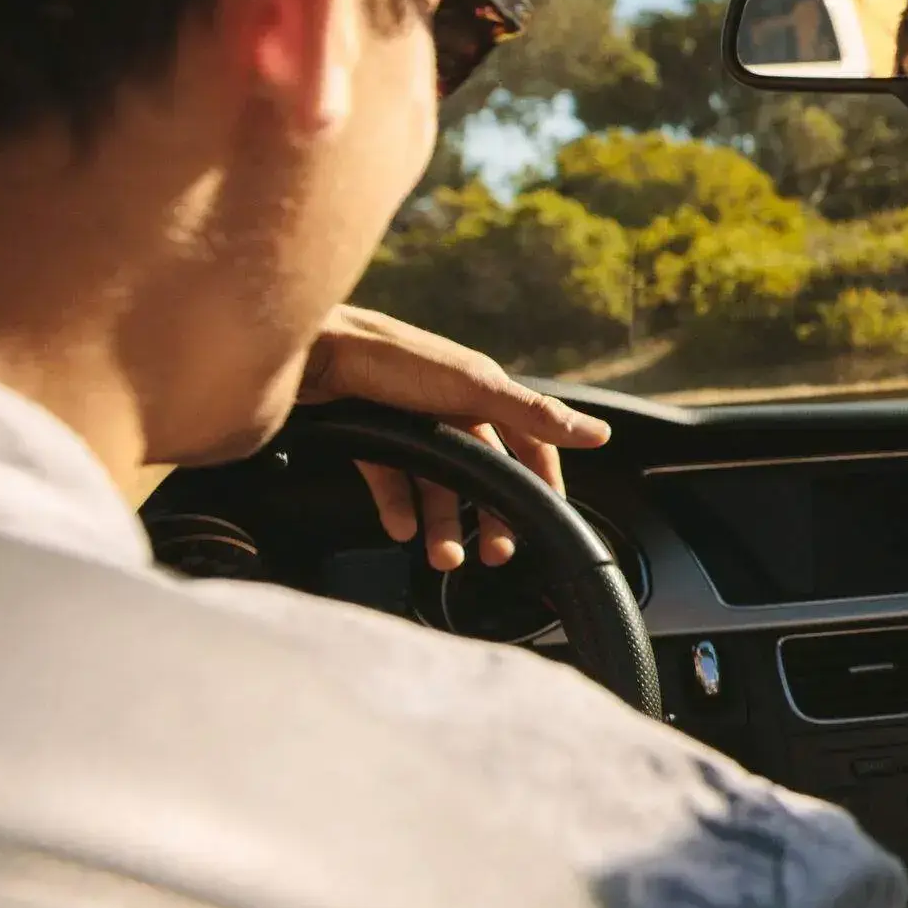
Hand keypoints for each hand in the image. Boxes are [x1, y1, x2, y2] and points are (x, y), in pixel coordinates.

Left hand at [296, 304, 610, 569]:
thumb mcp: (474, 388)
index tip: (548, 519)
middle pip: (483, 471)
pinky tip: (402, 530)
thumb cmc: (393, 359)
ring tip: (442, 558)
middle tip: (495, 554)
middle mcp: (448, 408)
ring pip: (436, 484)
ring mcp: (409, 424)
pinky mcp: (369, 437)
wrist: (308, 349)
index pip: (529, 441)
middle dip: (490, 515)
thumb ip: (534, 415)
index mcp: (482, 391)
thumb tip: (599, 434)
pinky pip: (391, 481)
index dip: (543, 479)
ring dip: (443, 524)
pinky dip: (399, 509)